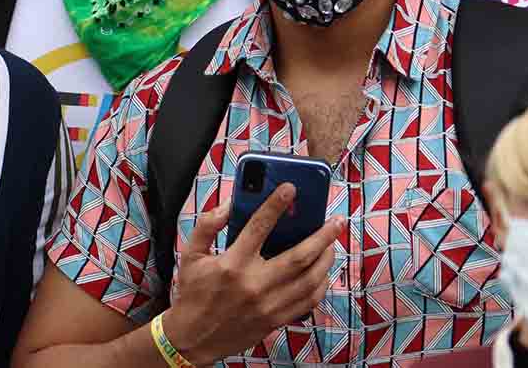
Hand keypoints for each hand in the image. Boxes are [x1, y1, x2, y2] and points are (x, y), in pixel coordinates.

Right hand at [160, 183, 342, 365]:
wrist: (193, 338)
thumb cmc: (193, 294)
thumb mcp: (191, 254)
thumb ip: (207, 225)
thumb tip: (230, 205)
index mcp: (232, 264)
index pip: (259, 227)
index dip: (275, 204)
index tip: (290, 188)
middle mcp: (254, 284)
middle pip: (299, 256)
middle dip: (323, 235)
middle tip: (337, 220)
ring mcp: (268, 305)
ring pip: (310, 280)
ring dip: (326, 259)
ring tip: (332, 243)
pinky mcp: (275, 320)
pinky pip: (308, 302)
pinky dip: (320, 285)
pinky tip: (323, 271)